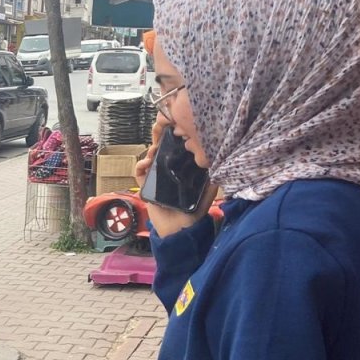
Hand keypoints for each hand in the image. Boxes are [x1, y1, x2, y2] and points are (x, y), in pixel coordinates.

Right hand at [135, 120, 217, 237]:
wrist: (179, 230)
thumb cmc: (193, 212)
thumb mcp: (207, 193)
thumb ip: (212, 179)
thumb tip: (219, 161)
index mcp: (182, 170)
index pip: (177, 149)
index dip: (174, 137)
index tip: (174, 129)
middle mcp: (169, 172)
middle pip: (162, 149)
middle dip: (159, 138)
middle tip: (159, 132)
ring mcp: (157, 179)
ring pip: (150, 158)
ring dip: (150, 150)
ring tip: (154, 149)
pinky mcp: (146, 187)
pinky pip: (140, 173)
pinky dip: (140, 166)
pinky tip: (146, 163)